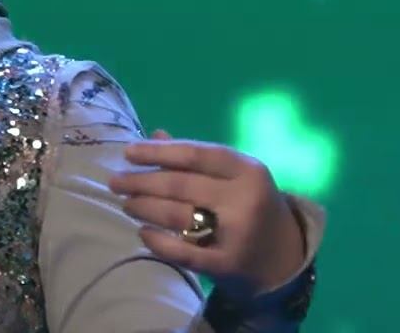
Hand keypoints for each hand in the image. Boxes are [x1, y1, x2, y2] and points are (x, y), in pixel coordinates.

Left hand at [107, 130, 305, 300]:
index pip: (195, 154)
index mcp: (247, 170)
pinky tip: (143, 233)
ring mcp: (237, 233)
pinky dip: (159, 241)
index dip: (158, 152)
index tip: (128, 153)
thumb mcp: (233, 177)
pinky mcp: (227, 264)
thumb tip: (153, 135)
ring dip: (145, 208)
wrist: (284, 258)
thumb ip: (195, 158)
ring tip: (126, 205)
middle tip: (115, 183)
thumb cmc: (249, 206)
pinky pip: (184, 252)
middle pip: (181, 185)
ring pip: (178, 215)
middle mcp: (244, 199)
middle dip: (142, 183)